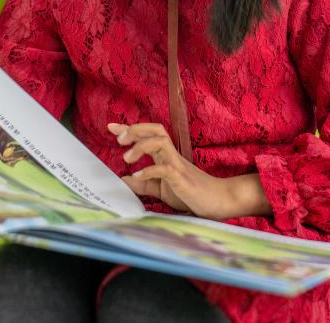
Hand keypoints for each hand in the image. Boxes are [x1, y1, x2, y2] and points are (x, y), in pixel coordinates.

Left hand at [108, 122, 271, 220]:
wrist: (218, 201)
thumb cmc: (191, 193)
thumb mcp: (162, 189)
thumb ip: (144, 183)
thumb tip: (124, 179)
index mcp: (166, 156)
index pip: (148, 135)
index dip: (129, 128)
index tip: (111, 126)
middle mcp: (171, 156)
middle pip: (155, 130)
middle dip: (136, 130)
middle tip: (119, 139)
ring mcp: (178, 165)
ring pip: (160, 142)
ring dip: (141, 146)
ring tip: (126, 158)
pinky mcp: (182, 179)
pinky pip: (165, 169)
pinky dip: (150, 170)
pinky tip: (138, 175)